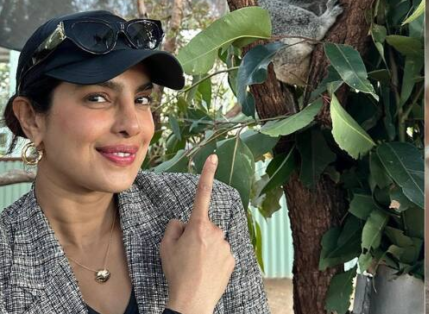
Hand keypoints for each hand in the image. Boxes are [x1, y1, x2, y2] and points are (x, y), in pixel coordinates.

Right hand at [160, 155, 235, 313]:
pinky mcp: (233, 258)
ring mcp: (226, 245)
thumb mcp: (166, 248)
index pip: (202, 194)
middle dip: (197, 235)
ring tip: (195, 267)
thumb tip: (182, 223)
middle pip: (205, 227)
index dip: (207, 174)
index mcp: (198, 226)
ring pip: (214, 241)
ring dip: (206, 249)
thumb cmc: (177, 273)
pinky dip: (214, 260)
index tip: (213, 157)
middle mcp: (216, 232)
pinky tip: (206, 272)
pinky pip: (221, 253)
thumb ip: (173, 228)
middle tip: (186, 255)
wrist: (192, 300)